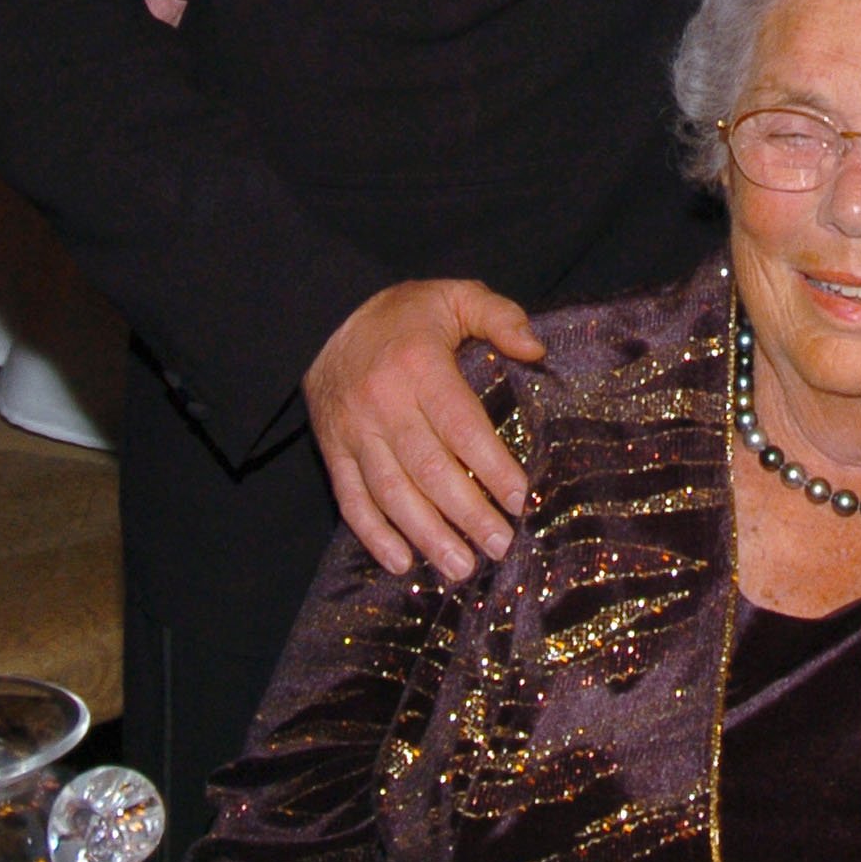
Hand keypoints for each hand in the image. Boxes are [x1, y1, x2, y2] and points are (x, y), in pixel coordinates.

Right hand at [304, 279, 542, 580]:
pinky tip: (402, 562)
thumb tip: (535, 350)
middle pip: (429, 469)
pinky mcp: (333, 450)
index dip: (491, 465)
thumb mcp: (456, 295)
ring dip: (427, 535)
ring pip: (391, 493)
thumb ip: (501, 316)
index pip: (460, 425)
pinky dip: (375, 536)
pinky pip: (351, 500)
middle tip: (501, 545)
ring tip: (462, 566)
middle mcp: (383, 403)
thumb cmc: (405, 313)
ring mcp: (354, 431)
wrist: (324, 315)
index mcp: (419, 364)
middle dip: (468, 513)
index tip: (521, 499)